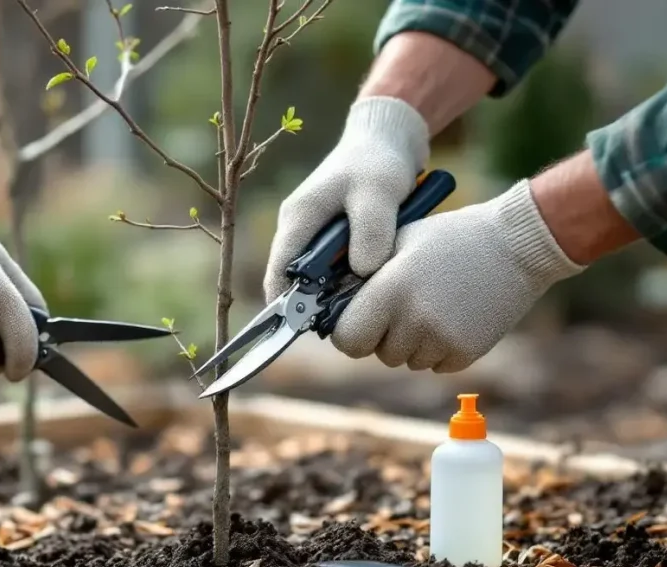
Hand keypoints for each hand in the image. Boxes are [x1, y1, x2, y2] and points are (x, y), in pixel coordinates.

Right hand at [263, 96, 429, 301]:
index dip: (286, 305)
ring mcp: (314, 234)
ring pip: (317, 278)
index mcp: (297, 218)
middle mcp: (299, 229)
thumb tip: (361, 273)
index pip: (278, 273)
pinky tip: (372, 285)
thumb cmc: (378, 162)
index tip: (308, 327)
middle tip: (350, 317)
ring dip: (336, 292)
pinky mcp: (333, 238)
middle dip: (318, 303)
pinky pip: (334, 270)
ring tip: (364, 302)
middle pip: (296, 282)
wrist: (389, 139)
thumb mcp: (378, 193)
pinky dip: (349, 280)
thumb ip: (371, 233)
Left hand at [330, 180, 584, 371]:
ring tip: (432, 306)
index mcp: (390, 290)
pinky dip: (438, 349)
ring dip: (411, 342)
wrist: (516, 245)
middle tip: (402, 307)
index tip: (357, 321)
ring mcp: (442, 340)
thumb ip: (364, 275)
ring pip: (406, 360)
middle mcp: (414, 320)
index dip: (349, 332)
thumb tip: (329, 302)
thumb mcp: (399, 242)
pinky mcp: (466, 353)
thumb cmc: (450, 238)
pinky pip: (435, 364)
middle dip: (381, 335)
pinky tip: (453, 317)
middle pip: (377, 353)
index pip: (346, 340)